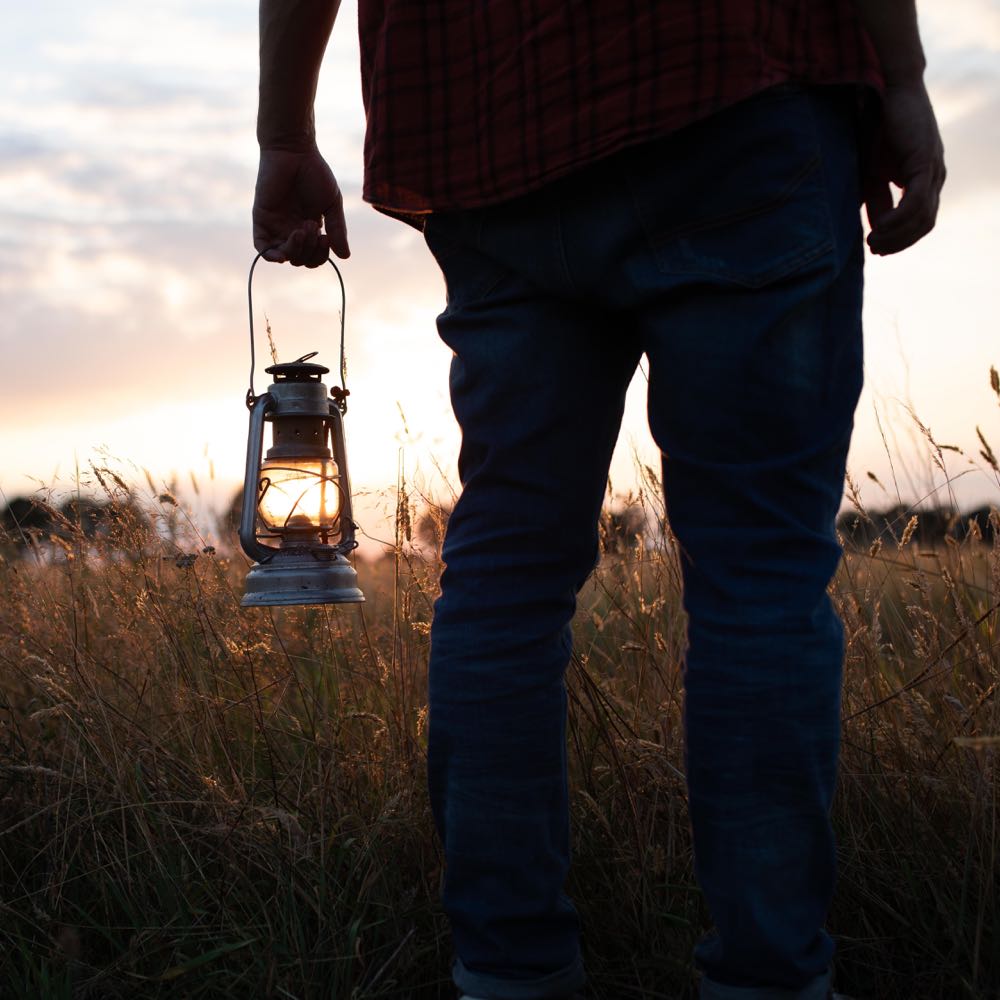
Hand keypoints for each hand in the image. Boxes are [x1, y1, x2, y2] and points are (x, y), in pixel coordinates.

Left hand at [253, 146, 349, 265]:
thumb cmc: (314, 173)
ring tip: (302, 228)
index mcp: (309, 228)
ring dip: (296, 250)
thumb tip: (345, 257)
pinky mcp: (261, 219)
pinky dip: (272, 256)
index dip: (320, 255)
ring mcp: (276, 226)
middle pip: (300, 259)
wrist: (293, 151)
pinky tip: (283, 255)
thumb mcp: (332, 204)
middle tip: (313, 225)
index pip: (313, 256)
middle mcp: (292, 230)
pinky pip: (263, 248)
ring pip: (284, 256)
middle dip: (310, 250)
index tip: (327, 238)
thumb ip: (338, 229)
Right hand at [863, 80, 945, 254]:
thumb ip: (877, 199)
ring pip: (922, 218)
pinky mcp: (925, 163)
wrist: (890, 91)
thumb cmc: (880, 128)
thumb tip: (874, 228)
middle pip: (924, 224)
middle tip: (874, 249)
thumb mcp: (874, 172)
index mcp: (925, 181)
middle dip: (899, 242)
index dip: (899, 240)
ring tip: (874, 240)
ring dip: (897, 235)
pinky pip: (916, 202)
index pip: (920, 221)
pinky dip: (898, 219)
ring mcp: (933, 171)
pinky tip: (880, 226)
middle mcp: (935, 178)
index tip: (876, 248)